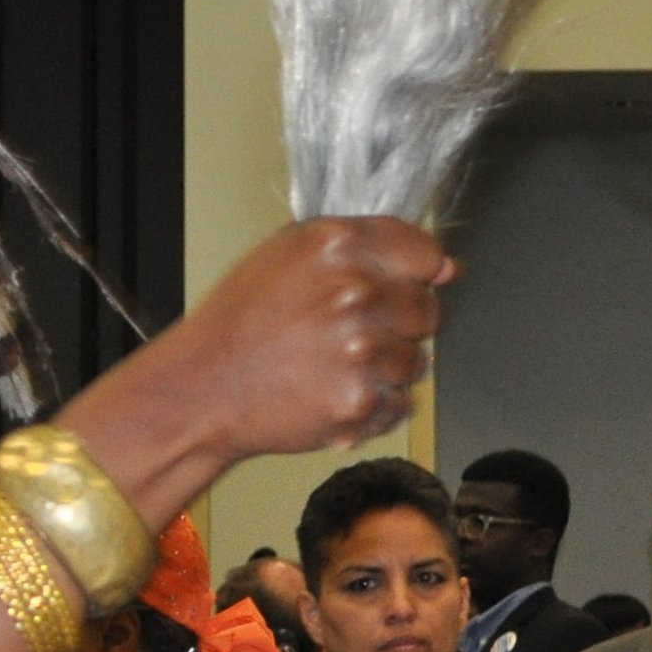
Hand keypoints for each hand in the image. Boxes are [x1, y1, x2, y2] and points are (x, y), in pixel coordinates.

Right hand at [169, 219, 454, 465]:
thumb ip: (369, 247)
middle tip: (346, 338)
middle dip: (397, 327)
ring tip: (331, 369)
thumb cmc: (242, 321)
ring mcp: (361, 349)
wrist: (204, 388)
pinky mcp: (360, 400)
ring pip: (417, 362)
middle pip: (427, 311)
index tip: (393, 294)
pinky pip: (400, 404)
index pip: (426, 255)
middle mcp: (356, 292)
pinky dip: (374, 407)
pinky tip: (332, 394)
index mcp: (340, 244)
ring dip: (384, 371)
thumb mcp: (290, 253)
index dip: (413, 279)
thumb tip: (447, 267)